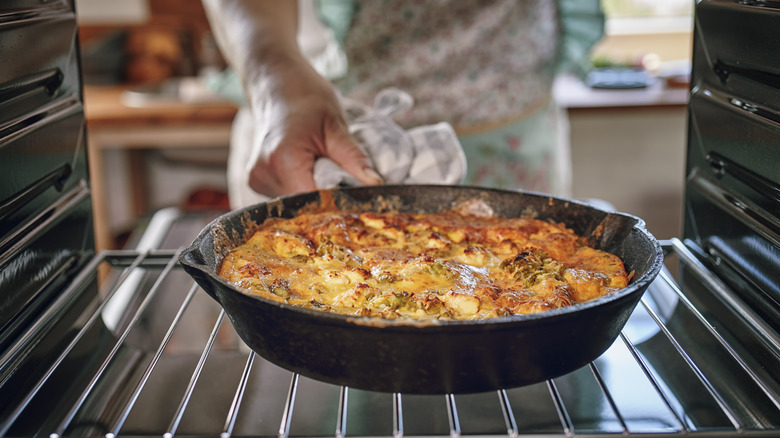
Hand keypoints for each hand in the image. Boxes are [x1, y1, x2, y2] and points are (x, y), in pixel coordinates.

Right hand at [246, 62, 381, 197]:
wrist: (276, 84)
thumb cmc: (306, 98)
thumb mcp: (336, 125)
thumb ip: (354, 158)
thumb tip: (375, 184)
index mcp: (284, 160)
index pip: (316, 201)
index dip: (339, 203)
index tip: (359, 199)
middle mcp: (264, 174)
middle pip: (305, 206)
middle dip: (329, 199)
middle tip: (347, 182)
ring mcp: (256, 179)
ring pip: (296, 204)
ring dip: (316, 192)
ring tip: (323, 166)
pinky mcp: (256, 181)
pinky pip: (287, 196)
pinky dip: (303, 187)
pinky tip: (308, 168)